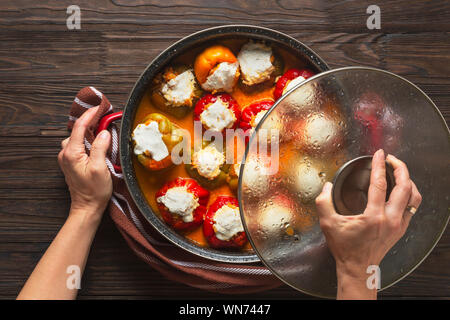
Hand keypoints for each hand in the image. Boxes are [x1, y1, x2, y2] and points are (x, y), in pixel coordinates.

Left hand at [58, 106, 111, 222]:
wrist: (87, 207)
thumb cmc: (94, 191)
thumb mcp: (100, 168)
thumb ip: (101, 148)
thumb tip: (104, 133)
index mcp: (72, 153)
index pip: (80, 127)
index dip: (90, 115)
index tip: (99, 108)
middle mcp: (66, 154)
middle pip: (77, 130)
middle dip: (90, 122)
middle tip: (104, 117)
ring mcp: (67, 159)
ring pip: (77, 138)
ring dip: (89, 132)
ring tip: (102, 129)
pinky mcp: (71, 163)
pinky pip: (78, 145)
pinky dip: (87, 140)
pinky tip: (97, 143)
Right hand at [315, 149, 421, 298]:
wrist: (358, 267)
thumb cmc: (345, 248)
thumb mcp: (328, 223)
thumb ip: (323, 202)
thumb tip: (326, 186)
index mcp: (373, 216)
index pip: (380, 183)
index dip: (379, 165)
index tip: (378, 154)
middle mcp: (390, 219)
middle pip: (404, 186)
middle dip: (400, 168)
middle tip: (390, 159)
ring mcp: (399, 224)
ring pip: (413, 196)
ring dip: (408, 180)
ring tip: (398, 171)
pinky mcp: (401, 228)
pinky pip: (412, 206)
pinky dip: (409, 193)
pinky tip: (401, 189)